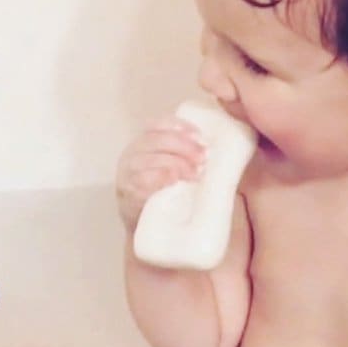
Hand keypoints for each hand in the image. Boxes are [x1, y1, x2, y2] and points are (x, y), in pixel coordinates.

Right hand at [116, 114, 206, 232]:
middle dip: (182, 146)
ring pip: (147, 160)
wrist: (148, 222)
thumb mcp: (176, 164)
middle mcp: (132, 153)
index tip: (200, 136)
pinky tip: (173, 182)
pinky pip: (139, 183)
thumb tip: (221, 147)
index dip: (178, 126)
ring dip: (173, 164)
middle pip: (155, 140)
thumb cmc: (167, 187)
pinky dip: (158, 180)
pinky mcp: (126, 195)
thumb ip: (189, 153)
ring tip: (194, 173)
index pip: (158, 124)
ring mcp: (126, 174)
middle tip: (203, 158)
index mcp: (145, 140)